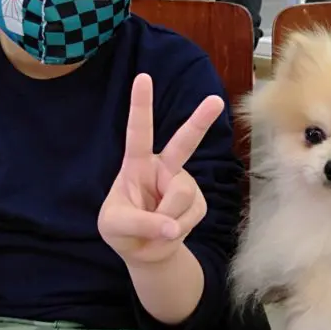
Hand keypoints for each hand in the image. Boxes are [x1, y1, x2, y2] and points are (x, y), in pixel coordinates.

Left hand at [98, 73, 223, 265]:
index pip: (138, 132)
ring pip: (181, 195)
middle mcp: (163, 168)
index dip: (140, 105)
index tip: (143, 77)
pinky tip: (170, 231)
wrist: (145, 252)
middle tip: (216, 101)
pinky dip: (177, 230)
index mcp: (136, 164)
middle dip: (200, 121)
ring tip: (156, 229)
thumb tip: (172, 227)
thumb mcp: (114, 227)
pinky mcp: (197, 203)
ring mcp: (182, 184)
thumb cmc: (122, 230)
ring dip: (167, 218)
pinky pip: (190, 215)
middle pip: (184, 142)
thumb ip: (140, 223)